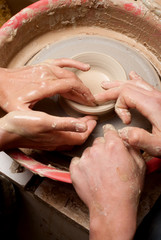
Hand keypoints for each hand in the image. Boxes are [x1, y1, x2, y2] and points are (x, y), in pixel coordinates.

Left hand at [0, 58, 95, 111]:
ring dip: (81, 83)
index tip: (90, 103)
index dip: (83, 95)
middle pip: (73, 81)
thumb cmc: (8, 96)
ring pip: (70, 73)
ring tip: (88, 92)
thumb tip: (55, 122)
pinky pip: (63, 62)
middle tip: (91, 101)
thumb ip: (38, 116)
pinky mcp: (44, 65)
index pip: (71, 88)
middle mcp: (47, 74)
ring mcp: (46, 68)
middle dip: (85, 92)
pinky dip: (75, 64)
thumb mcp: (21, 112)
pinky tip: (84, 67)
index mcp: (44, 86)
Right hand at [0, 111, 96, 150]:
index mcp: (59, 138)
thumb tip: (84, 126)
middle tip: (90, 119)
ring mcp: (50, 142)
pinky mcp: (44, 140)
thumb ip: (65, 124)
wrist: (5, 132)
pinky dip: (69, 131)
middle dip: (86, 129)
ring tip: (82, 122)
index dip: (90, 128)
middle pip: (78, 138)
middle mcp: (57, 142)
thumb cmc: (22, 125)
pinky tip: (66, 126)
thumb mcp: (46, 121)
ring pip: (70, 138)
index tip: (95, 118)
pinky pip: (62, 138)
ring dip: (78, 130)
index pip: (81, 136)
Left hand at [70, 125, 145, 239]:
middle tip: (107, 162)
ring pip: (88, 152)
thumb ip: (132, 148)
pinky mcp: (75, 169)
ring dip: (92, 158)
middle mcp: (97, 149)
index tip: (109, 138)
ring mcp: (84, 159)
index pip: (109, 130)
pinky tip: (89, 175)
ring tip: (99, 172)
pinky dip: (81, 166)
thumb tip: (126, 142)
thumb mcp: (139, 165)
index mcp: (113, 145)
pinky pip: (77, 161)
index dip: (111, 135)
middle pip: (98, 142)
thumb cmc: (127, 190)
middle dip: (102, 148)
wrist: (112, 208)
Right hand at [95, 71, 160, 156]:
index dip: (119, 106)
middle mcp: (155, 96)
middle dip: (111, 91)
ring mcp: (158, 96)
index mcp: (153, 105)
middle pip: (127, 86)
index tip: (124, 121)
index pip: (126, 94)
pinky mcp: (159, 99)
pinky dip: (135, 80)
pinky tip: (132, 76)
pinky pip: (145, 84)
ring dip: (119, 84)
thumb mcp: (159, 146)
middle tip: (99, 96)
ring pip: (134, 83)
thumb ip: (141, 139)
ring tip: (107, 85)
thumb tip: (123, 133)